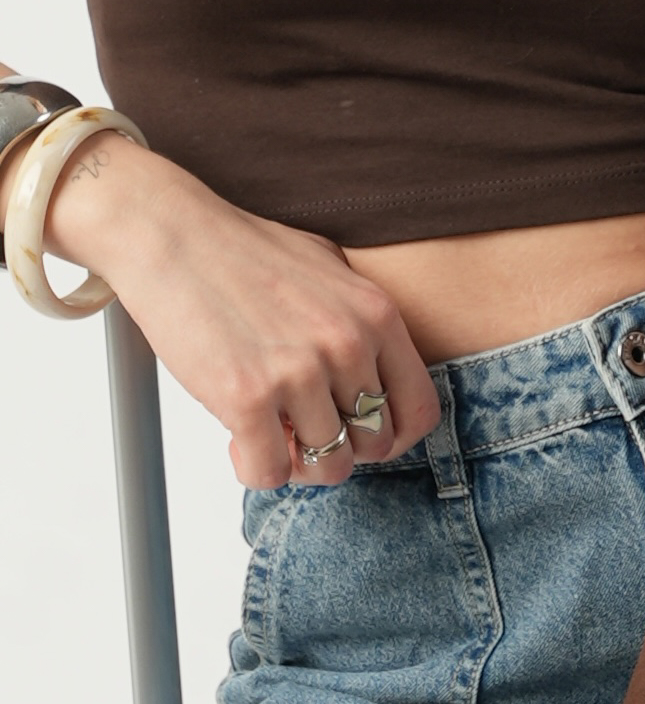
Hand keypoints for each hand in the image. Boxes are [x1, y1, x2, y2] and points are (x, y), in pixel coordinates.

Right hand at [16, 132, 439, 490]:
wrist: (166, 231)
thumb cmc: (241, 250)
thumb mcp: (328, 267)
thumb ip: (361, 319)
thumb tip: (374, 376)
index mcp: (376, 315)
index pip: (419, 410)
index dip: (391, 436)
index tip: (358, 434)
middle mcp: (347, 345)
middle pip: (374, 445)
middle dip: (340, 449)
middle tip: (302, 433)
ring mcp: (299, 372)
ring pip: (328, 467)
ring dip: (297, 464)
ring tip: (269, 437)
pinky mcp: (246, 397)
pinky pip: (270, 472)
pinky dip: (254, 469)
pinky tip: (236, 442)